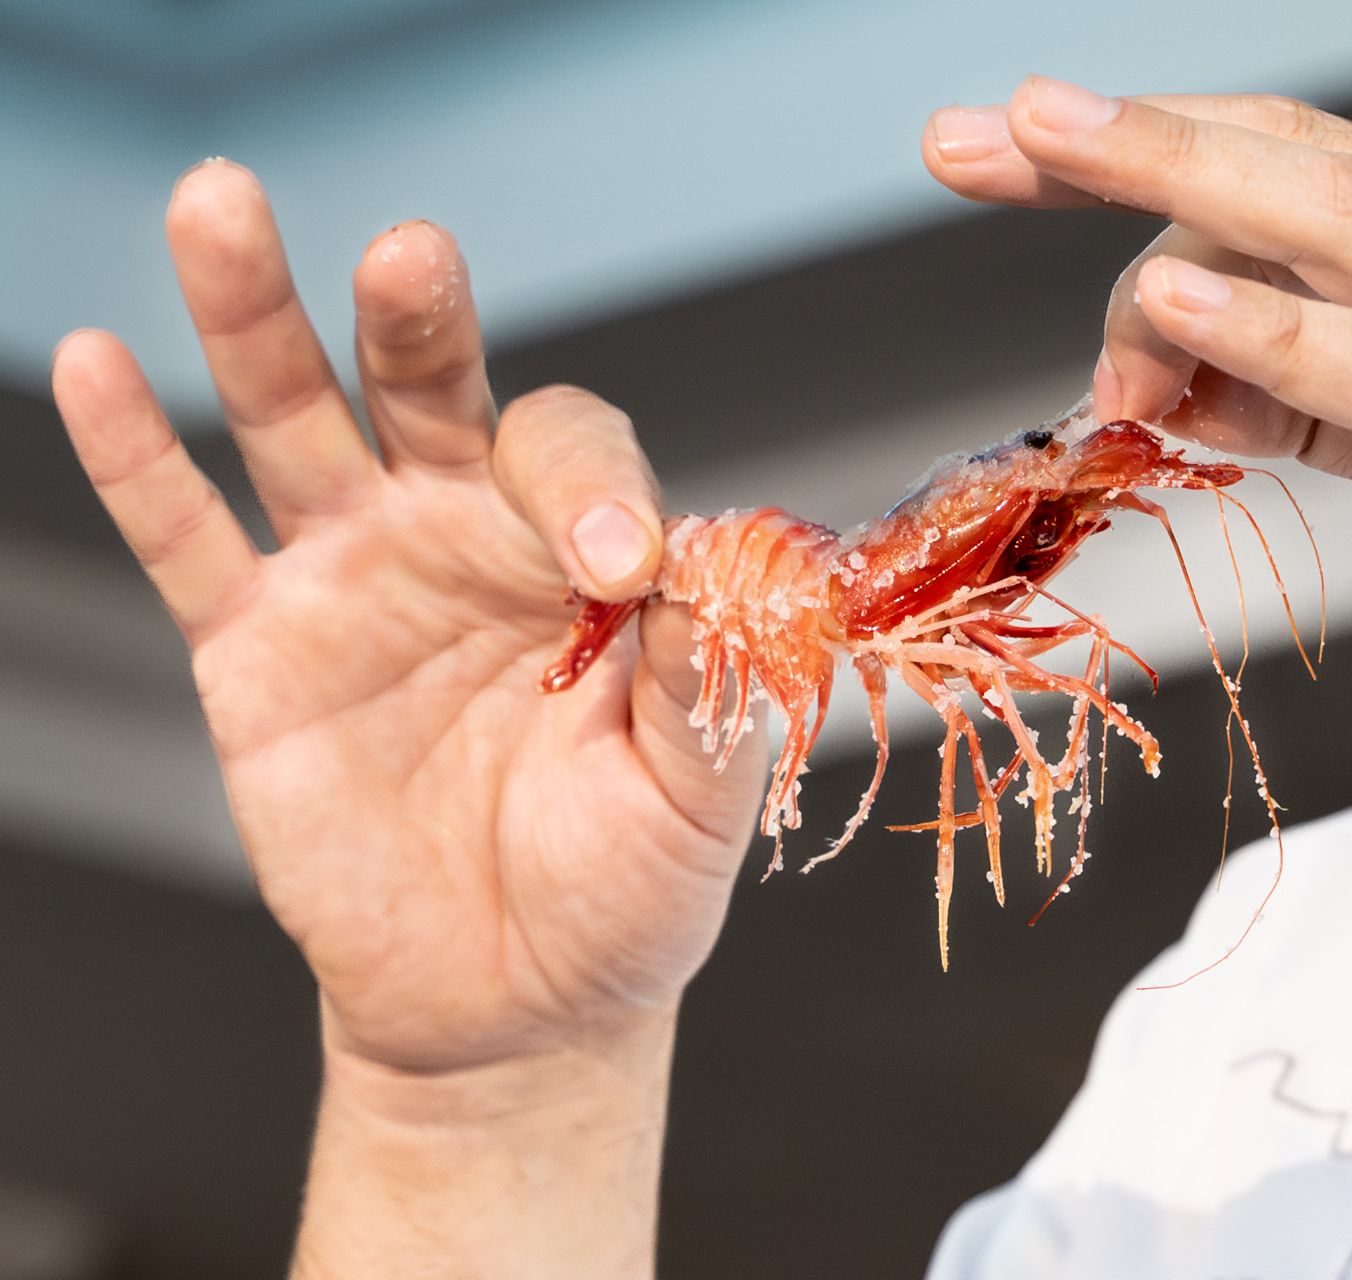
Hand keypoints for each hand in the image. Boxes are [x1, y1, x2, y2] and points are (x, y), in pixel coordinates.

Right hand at [51, 160, 764, 1076]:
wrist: (517, 1000)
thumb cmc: (624, 885)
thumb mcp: (695, 797)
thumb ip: (708, 684)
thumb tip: (714, 571)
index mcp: (585, 555)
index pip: (579, 461)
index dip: (597, 493)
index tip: (621, 571)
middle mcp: (464, 536)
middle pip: (431, 389)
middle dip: (419, 321)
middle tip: (412, 257)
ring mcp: (352, 579)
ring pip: (293, 422)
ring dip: (257, 318)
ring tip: (221, 205)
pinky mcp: (254, 649)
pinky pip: (186, 541)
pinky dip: (137, 458)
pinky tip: (97, 364)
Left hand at [923, 79, 1351, 820]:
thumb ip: (1312, 400)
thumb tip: (1179, 373)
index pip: (1292, 174)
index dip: (1150, 157)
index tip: (1019, 159)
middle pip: (1288, 160)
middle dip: (1123, 139)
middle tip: (979, 134)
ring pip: (1327, 218)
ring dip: (1169, 174)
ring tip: (1038, 144)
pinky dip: (1269, 329)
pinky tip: (1169, 296)